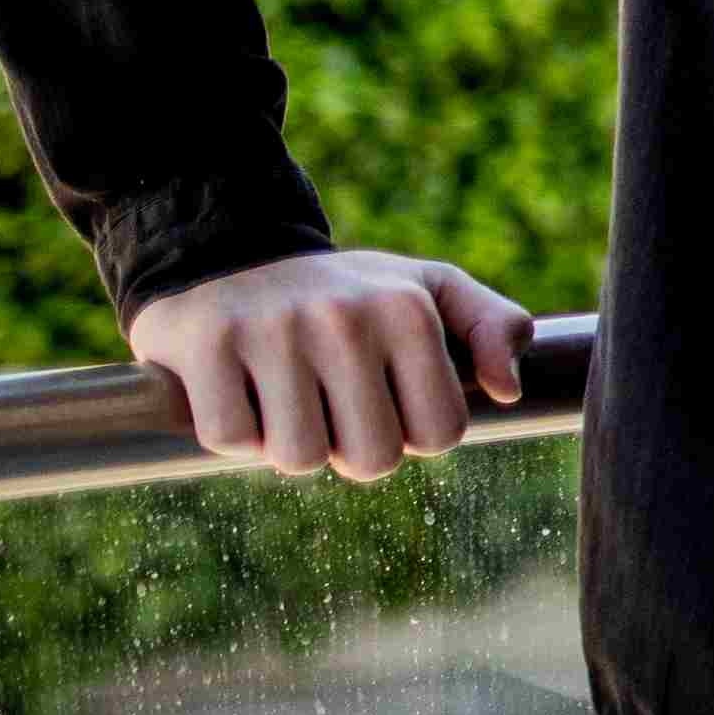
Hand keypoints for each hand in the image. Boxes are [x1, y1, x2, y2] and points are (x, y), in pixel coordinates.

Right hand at [122, 251, 529, 482]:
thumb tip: (507, 390)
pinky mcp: (206, 343)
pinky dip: (235, 433)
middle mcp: (345, 317)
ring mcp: (273, 329)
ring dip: (289, 445)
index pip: (439, 435)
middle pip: (372, 458)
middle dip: (352, 449)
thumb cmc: (346, 293)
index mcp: (408, 310)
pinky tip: (240, 391)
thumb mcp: (432, 290)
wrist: (229, 256)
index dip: (410, 435)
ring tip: (285, 397)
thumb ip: (494, 326)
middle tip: (330, 407)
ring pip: (299, 458)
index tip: (385, 403)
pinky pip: (231, 439)